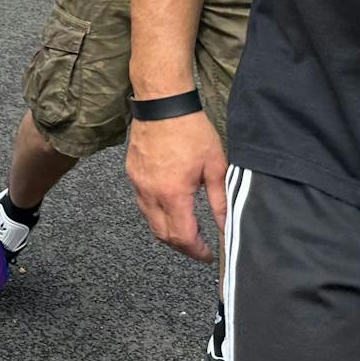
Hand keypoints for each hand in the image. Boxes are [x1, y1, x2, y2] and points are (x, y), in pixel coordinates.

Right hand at [125, 111, 227, 262]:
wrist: (163, 106)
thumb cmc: (191, 131)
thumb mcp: (215, 167)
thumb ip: (220, 201)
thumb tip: (227, 226)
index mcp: (173, 194)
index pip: (182, 237)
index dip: (196, 251)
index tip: (208, 255)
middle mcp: (150, 194)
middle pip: (162, 235)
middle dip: (182, 246)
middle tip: (199, 247)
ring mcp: (138, 185)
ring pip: (150, 222)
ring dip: (168, 232)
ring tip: (186, 229)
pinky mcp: (132, 175)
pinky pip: (142, 204)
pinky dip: (156, 214)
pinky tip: (171, 207)